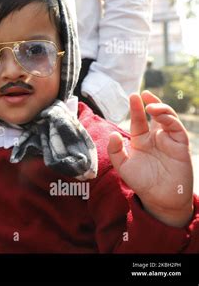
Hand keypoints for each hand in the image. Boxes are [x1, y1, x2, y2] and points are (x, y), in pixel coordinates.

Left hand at [107, 90, 193, 226]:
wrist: (160, 199)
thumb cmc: (142, 182)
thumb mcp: (122, 166)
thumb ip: (115, 151)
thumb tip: (113, 133)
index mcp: (141, 140)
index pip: (138, 120)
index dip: (136, 108)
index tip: (133, 96)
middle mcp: (155, 138)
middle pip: (155, 114)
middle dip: (151, 102)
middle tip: (143, 94)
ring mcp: (169, 141)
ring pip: (168, 118)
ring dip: (161, 109)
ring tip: (151, 106)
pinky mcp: (180, 146)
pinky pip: (177, 129)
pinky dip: (170, 120)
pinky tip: (161, 116)